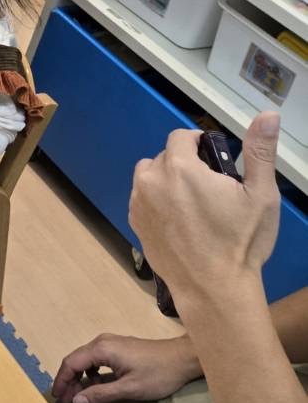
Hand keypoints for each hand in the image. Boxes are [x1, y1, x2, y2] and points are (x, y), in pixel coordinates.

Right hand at [51, 333, 201, 402]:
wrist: (185, 358)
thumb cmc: (159, 374)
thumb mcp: (129, 388)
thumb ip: (100, 394)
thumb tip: (76, 402)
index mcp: (101, 349)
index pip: (71, 364)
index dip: (61, 381)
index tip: (57, 398)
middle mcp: (102, 342)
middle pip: (76, 360)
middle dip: (69, 381)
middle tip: (67, 401)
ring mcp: (111, 343)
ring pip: (86, 359)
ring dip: (80, 377)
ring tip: (80, 396)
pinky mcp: (120, 347)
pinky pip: (97, 359)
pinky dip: (92, 373)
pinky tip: (97, 385)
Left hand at [128, 112, 281, 310]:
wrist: (213, 288)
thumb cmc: (240, 241)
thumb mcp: (260, 194)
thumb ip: (260, 151)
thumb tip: (267, 114)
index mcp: (179, 167)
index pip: (181, 136)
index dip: (199, 143)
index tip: (216, 161)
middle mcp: (150, 180)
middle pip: (165, 156)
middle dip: (187, 163)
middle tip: (212, 187)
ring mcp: (137, 202)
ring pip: (150, 175)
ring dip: (168, 179)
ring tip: (196, 202)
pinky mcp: (134, 222)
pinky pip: (142, 197)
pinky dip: (157, 200)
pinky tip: (181, 219)